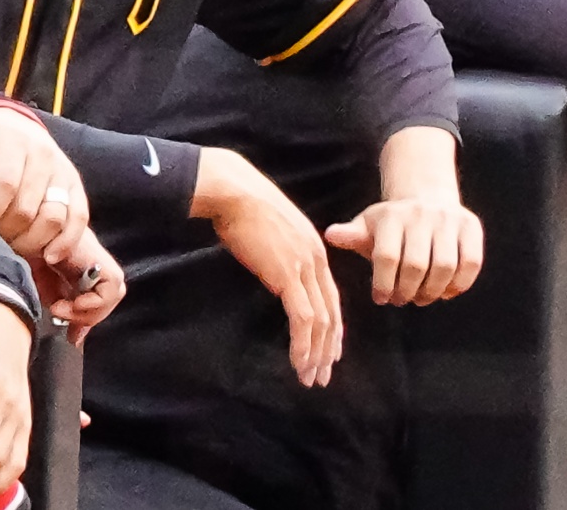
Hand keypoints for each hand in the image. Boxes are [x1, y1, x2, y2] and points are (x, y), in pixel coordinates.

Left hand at [0, 109, 87, 262]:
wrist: (18, 125)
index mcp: (14, 140)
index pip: (5, 183)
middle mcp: (43, 155)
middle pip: (27, 207)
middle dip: (6, 233)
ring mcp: (63, 172)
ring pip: (54, 216)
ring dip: (32, 242)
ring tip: (12, 251)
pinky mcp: (76, 187)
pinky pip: (79, 218)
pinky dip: (66, 241)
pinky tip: (49, 257)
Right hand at [32, 223, 123, 343]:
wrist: (19, 230)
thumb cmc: (26, 255)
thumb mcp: (43, 287)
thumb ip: (60, 307)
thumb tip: (75, 337)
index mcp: (81, 265)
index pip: (101, 296)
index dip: (90, 316)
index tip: (73, 334)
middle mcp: (91, 259)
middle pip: (111, 293)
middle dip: (91, 315)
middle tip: (65, 319)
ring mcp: (96, 255)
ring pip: (114, 288)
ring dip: (91, 309)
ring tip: (62, 310)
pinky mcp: (97, 257)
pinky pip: (110, 286)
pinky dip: (94, 301)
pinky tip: (72, 303)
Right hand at [191, 147, 341, 386]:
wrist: (233, 191)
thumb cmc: (244, 204)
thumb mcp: (274, 228)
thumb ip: (283, 249)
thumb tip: (275, 266)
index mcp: (315, 249)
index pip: (330, 297)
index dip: (332, 327)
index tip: (329, 350)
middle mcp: (316, 260)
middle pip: (331, 313)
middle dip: (328, 348)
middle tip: (322, 374)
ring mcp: (303, 268)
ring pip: (320, 321)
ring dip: (316, 353)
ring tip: (310, 376)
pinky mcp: (286, 276)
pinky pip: (302, 319)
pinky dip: (302, 344)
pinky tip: (298, 361)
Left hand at [325, 197, 483, 305]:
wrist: (424, 198)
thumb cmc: (389, 225)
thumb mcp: (367, 227)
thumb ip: (350, 235)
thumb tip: (330, 235)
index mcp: (391, 216)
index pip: (386, 257)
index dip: (383, 284)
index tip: (380, 299)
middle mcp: (420, 214)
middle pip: (416, 265)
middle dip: (407, 291)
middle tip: (402, 300)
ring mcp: (448, 219)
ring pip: (445, 266)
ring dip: (433, 291)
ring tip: (421, 298)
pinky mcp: (471, 227)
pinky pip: (471, 262)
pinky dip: (460, 284)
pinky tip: (446, 291)